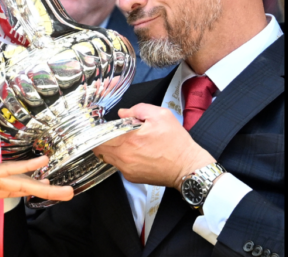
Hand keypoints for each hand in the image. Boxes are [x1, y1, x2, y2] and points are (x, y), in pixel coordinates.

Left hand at [94, 104, 215, 189]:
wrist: (187, 167)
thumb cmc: (176, 142)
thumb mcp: (161, 116)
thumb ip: (139, 109)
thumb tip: (123, 113)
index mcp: (129, 140)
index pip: (100, 136)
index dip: (100, 129)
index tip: (104, 125)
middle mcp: (124, 157)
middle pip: (100, 148)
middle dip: (104, 139)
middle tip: (115, 132)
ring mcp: (126, 169)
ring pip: (108, 157)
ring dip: (112, 148)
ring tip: (127, 142)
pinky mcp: (131, 177)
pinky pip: (119, 166)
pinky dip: (122, 158)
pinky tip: (136, 153)